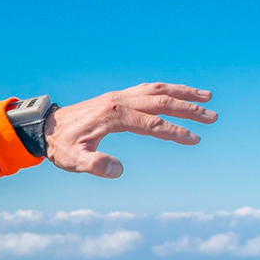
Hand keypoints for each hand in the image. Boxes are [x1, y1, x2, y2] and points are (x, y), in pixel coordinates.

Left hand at [47, 83, 215, 178]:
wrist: (45, 127)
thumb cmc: (61, 146)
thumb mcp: (73, 161)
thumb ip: (94, 165)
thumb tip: (118, 170)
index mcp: (114, 115)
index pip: (152, 123)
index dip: (175, 132)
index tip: (195, 140)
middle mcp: (120, 100)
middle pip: (161, 101)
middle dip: (189, 109)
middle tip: (214, 117)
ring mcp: (119, 96)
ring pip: (157, 90)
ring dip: (183, 93)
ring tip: (207, 97)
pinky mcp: (117, 97)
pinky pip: (147, 89)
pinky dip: (166, 90)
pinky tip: (177, 94)